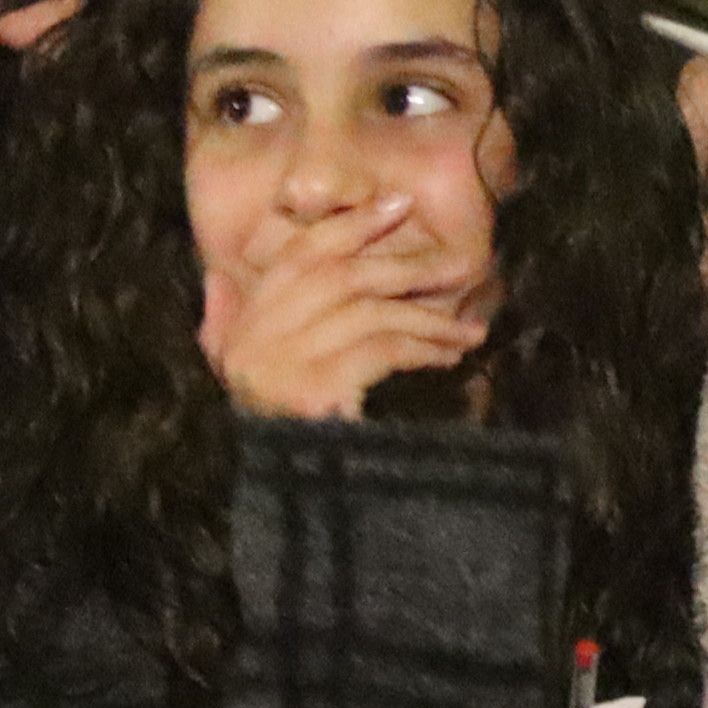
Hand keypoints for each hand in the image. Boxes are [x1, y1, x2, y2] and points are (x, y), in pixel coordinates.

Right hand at [198, 189, 488, 420]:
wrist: (303, 504)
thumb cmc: (301, 434)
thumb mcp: (278, 374)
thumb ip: (266, 321)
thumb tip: (249, 269)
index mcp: (239, 331)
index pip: (294, 257)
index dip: (348, 225)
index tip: (399, 203)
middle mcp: (247, 344)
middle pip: (337, 277)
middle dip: (405, 266)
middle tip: (460, 265)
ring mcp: (275, 368)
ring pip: (368, 312)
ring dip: (428, 319)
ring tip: (467, 331)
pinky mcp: (311, 393)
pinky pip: (382, 350)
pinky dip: (424, 348)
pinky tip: (450, 355)